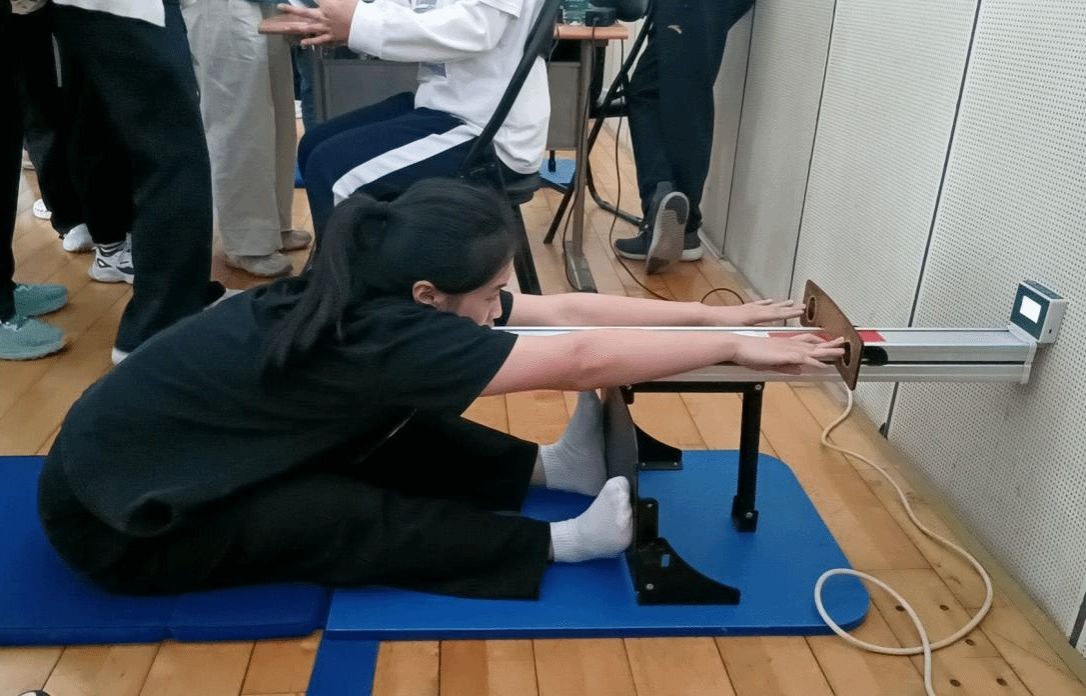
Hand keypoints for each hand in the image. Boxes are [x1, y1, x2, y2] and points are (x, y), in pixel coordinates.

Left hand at [276, 0, 356, 46]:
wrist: (365, 26)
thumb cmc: (357, 9)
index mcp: (327, 4)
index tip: (285, 4)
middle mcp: (323, 16)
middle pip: (304, 12)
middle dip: (291, 9)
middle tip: (280, 7)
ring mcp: (326, 28)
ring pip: (308, 27)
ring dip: (295, 27)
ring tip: (284, 27)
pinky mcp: (331, 37)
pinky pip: (319, 40)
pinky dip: (311, 41)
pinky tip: (302, 43)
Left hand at [714, 298, 803, 326]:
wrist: (707, 316)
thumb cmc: (721, 325)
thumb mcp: (738, 331)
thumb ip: (752, 335)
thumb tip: (765, 338)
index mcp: (754, 316)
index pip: (776, 315)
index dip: (789, 314)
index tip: (801, 312)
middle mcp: (754, 310)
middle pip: (775, 309)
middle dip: (789, 309)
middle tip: (802, 306)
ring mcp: (749, 308)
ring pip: (768, 306)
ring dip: (780, 305)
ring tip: (790, 302)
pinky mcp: (743, 308)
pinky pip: (758, 304)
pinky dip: (765, 303)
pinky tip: (769, 301)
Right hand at [730, 335, 844, 374]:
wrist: (738, 346)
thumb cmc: (749, 353)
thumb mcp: (770, 363)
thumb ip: (785, 366)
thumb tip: (799, 370)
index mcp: (784, 343)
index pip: (806, 341)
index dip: (818, 342)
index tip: (828, 342)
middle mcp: (789, 344)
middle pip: (814, 344)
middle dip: (829, 345)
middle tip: (842, 344)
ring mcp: (788, 348)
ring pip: (813, 350)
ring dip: (827, 351)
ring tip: (840, 352)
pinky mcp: (785, 355)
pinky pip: (804, 358)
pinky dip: (814, 361)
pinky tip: (823, 364)